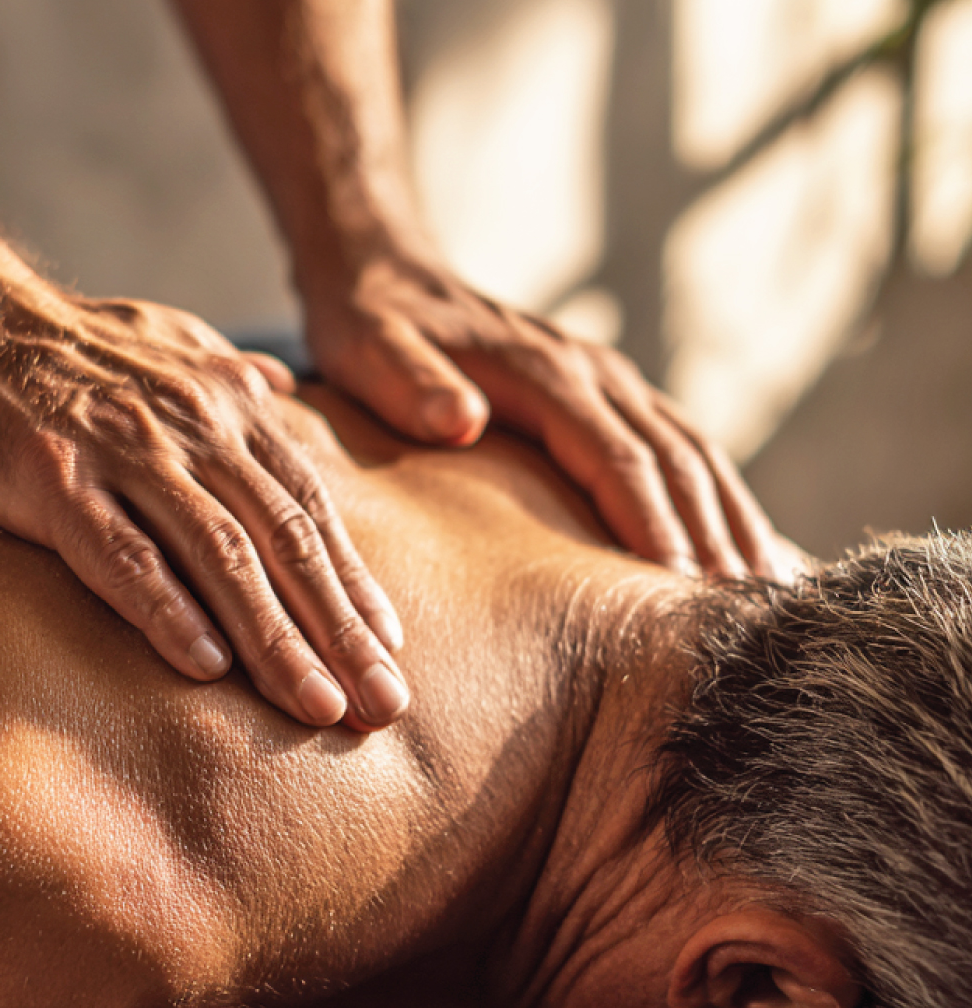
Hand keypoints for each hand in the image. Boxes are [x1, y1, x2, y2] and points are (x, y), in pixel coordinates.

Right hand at [0, 284, 409, 728]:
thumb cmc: (76, 344)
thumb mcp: (174, 342)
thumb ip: (233, 375)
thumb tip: (284, 388)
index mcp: (229, 407)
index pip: (309, 506)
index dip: (353, 581)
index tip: (388, 649)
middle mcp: (193, 429)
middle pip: (283, 540)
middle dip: (339, 630)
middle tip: (380, 705)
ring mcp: (124, 451)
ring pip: (217, 555)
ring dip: (274, 637)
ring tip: (316, 705)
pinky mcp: (53, 476)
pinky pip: (119, 552)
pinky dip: (166, 609)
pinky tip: (204, 667)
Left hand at [302, 249, 791, 581]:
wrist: (383, 269)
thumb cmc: (370, 323)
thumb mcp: (368, 349)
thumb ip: (409, 385)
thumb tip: (460, 420)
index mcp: (543, 371)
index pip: (619, 459)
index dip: (655, 527)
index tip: (683, 592)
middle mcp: (593, 371)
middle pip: (678, 461)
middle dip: (714, 539)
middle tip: (742, 624)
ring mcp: (607, 377)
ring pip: (694, 452)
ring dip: (732, 519)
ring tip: (762, 596)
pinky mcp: (606, 391)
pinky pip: (680, 445)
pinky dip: (716, 495)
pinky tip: (737, 545)